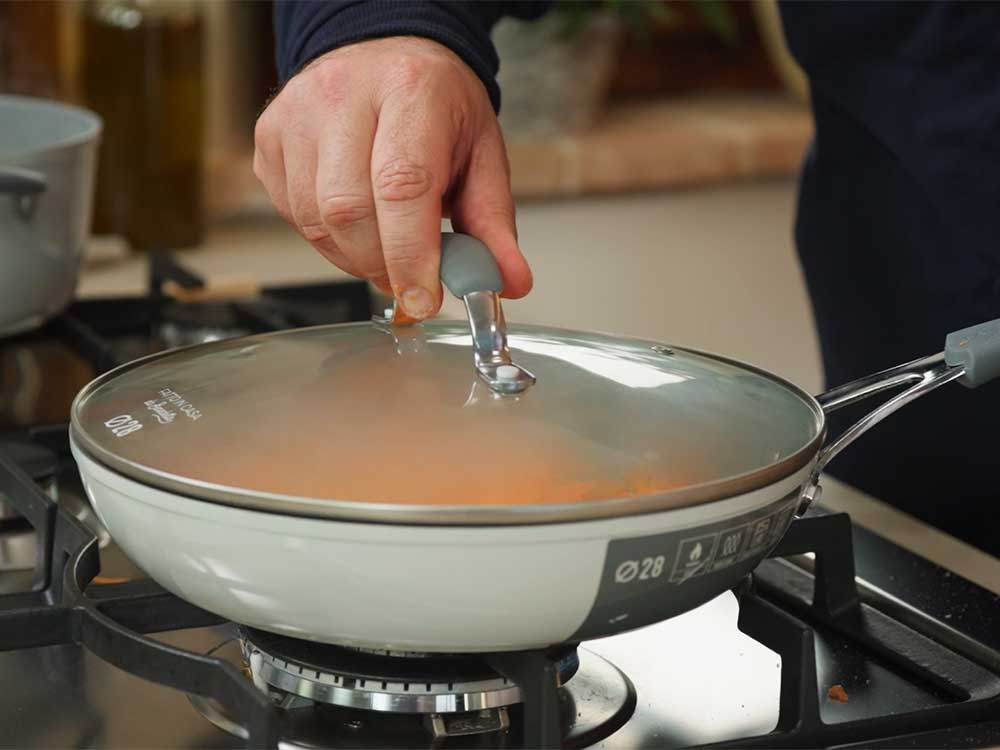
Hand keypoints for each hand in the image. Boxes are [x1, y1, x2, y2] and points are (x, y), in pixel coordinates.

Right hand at [254, 37, 531, 319]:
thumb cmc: (435, 105)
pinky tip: (356, 222)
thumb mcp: (481, 155)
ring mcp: (297, 114)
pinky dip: (328, 240)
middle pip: (349, 211)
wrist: (383, 54)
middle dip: (382, 265)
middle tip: (410, 279)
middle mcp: (345, 94)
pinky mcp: (269, 137)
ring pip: (315, 221)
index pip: (402, 185)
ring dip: (354, 258)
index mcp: (411, 90)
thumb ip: (493, 224)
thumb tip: (508, 283)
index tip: (424, 299)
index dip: (411, 255)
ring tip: (386, 247)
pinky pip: (292, 215)